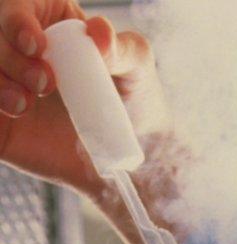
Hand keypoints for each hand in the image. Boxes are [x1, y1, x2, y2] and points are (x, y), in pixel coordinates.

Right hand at [0, 0, 169, 199]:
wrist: (132, 152)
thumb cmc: (135, 101)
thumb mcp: (138, 70)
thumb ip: (123, 47)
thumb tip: (98, 30)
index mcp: (51, 25)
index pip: (18, 5)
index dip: (16, 17)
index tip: (37, 44)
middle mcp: (22, 50)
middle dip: (10, 54)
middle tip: (45, 82)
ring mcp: (7, 83)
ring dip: (0, 81)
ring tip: (26, 103)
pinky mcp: (0, 121)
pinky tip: (16, 112)